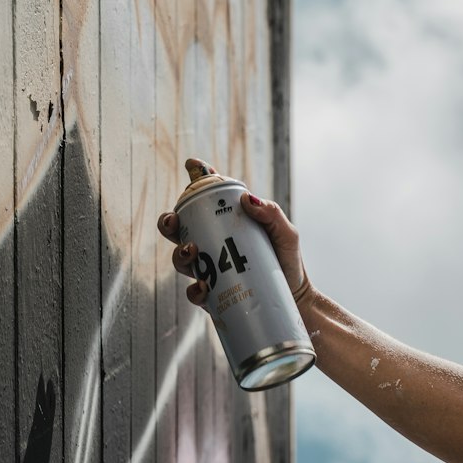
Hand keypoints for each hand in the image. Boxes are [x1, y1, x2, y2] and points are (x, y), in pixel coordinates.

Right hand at [156, 184, 309, 309]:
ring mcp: (209, 270)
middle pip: (179, 228)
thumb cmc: (287, 260)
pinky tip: (203, 287)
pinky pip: (194, 293)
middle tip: (174, 221)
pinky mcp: (212, 296)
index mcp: (226, 223)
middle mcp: (212, 244)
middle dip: (169, 222)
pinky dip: (194, 290)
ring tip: (192, 251)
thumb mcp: (286, 233)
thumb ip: (271, 213)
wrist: (294, 297)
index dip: (196, 179)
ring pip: (180, 258)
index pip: (206, 199)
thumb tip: (247, 199)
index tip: (192, 165)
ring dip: (179, 253)